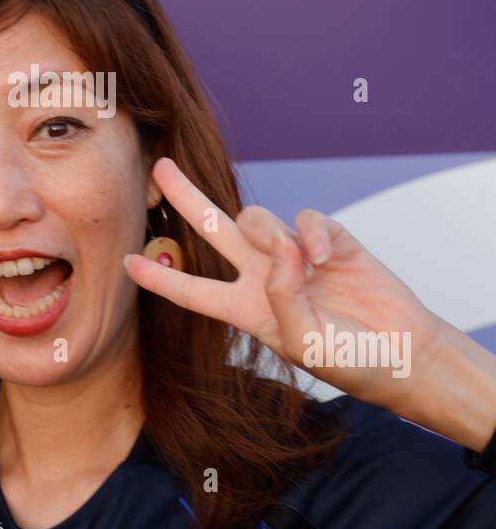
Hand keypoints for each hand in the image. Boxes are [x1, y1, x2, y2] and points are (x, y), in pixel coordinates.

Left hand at [124, 157, 442, 414]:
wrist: (402, 353)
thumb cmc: (348, 360)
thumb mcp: (304, 343)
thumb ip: (282, 296)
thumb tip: (280, 248)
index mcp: (247, 309)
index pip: (194, 291)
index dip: (161, 277)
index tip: (126, 262)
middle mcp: (264, 276)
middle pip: (213, 229)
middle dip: (186, 197)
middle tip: (160, 167)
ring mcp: (295, 254)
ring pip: (258, 218)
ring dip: (269, 234)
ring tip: (300, 263)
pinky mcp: (329, 238)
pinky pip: (304, 219)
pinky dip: (312, 235)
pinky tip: (328, 259)